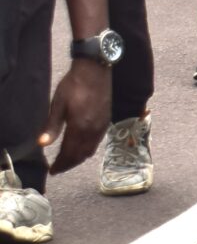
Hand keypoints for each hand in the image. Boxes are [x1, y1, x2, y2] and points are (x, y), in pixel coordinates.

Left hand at [42, 59, 108, 173]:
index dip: (61, 164)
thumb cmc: (73, 86)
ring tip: (68, 161)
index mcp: (80, 127)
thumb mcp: (58, 105)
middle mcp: (93, 130)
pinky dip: (88, 149)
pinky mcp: (107, 121)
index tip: (52, 171)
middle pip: (81, 155)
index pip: (70, 153)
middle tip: (58, 168)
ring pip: (91, 150)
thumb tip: (42, 144)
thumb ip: (52, 126)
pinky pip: (97, 142)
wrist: (95, 72)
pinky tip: (81, 147)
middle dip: (69, 164)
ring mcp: (102, 126)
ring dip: (79, 158)